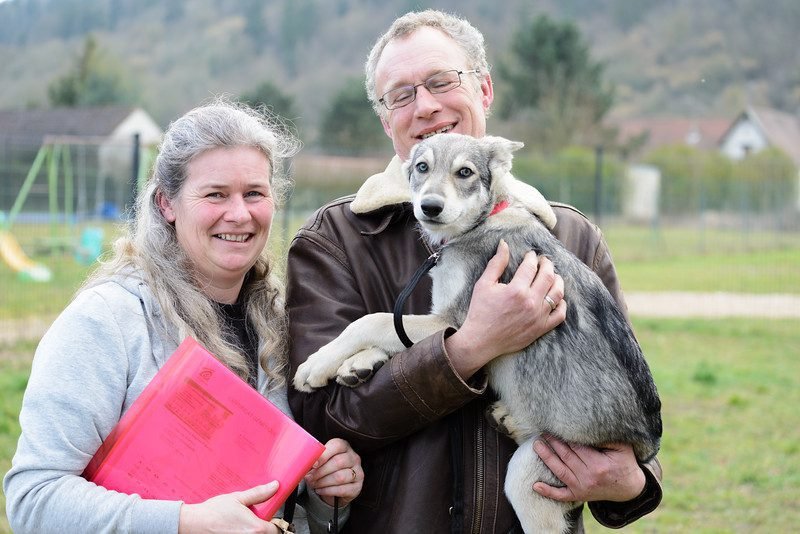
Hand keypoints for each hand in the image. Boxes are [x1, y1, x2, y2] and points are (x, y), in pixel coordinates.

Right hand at [178, 481, 279, 532]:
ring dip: (251, 530)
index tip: (267, 517)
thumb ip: (259, 494)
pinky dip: (242, 533)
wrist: (194, 523)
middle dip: (262, 526)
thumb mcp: (238, 498)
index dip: (273, 522)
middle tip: (252, 518)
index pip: (276, 529)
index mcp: (255, 528)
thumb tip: (274, 487)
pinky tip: (234, 528)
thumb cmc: (214, 512)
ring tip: (241, 523)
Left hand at [305, 438, 362, 506]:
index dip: (324, 454)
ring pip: (340, 477)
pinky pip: (342, 490)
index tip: (313, 464)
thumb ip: (314, 459)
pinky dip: (328, 491)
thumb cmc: (327, 470)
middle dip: (320, 471)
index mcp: (344, 446)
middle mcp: (354, 457)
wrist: (336, 489)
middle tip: (309, 477)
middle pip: (338, 462)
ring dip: (323, 482)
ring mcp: (358, 472)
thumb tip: (303, 463)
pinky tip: (320, 490)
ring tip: (314, 484)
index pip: (337, 445)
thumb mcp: (321, 461)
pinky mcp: (357, 487)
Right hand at [446, 240, 565, 377]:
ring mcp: (538, 316)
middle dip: (547, 264)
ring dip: (558, 280)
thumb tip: (504, 244)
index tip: (530, 255)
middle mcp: (531, 302)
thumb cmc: (480, 311)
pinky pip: (560, 314)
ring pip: (557, 293)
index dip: (532, 257)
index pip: (531, 266)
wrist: (481, 340)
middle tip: (544, 261)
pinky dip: (562, 304)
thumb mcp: (484, 284)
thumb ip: (496, 263)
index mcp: (516, 290)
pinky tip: (556, 297)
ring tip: (553, 275)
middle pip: (548, 276)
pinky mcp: (541, 328)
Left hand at [532, 436, 646, 502]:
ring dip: (546, 458)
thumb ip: (608, 437)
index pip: (577, 447)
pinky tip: (535, 485)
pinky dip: (548, 491)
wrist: (630, 489)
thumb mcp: (622, 448)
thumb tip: (591, 425)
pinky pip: (561, 495)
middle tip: (542, 431)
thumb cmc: (624, 464)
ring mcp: (582, 488)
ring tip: (536, 445)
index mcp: (599, 464)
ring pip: (559, 471)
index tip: (555, 425)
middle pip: (565, 456)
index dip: (565, 436)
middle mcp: (588, 477)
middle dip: (553, 443)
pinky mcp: (579, 495)